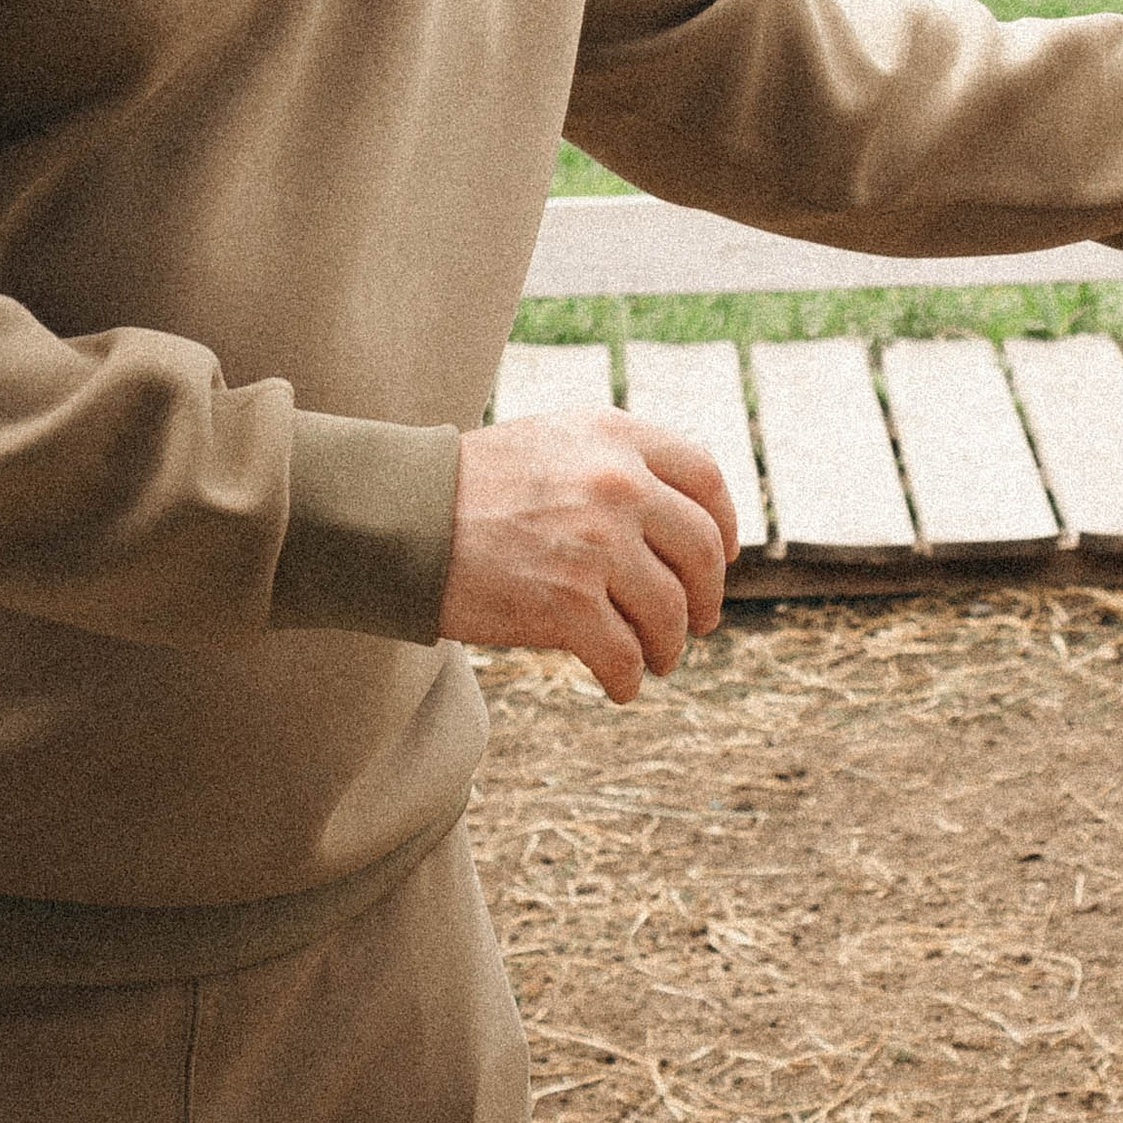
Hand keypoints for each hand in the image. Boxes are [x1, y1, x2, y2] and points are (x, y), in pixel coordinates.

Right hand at [438, 408, 738, 699]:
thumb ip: (614, 464)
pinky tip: (620, 685)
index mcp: (615, 437)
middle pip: (701, 550)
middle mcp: (617, 484)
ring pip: (669, 611)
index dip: (723, 523)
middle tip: (698, 621)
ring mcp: (596, 545)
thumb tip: (678, 518)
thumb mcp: (553, 442)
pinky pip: (624, 654)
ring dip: (667, 645)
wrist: (399, 519)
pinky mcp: (567, 604)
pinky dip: (627, 677)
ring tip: (656, 658)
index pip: (705, 477)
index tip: (723, 554)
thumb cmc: (468, 487)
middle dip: (706, 595)